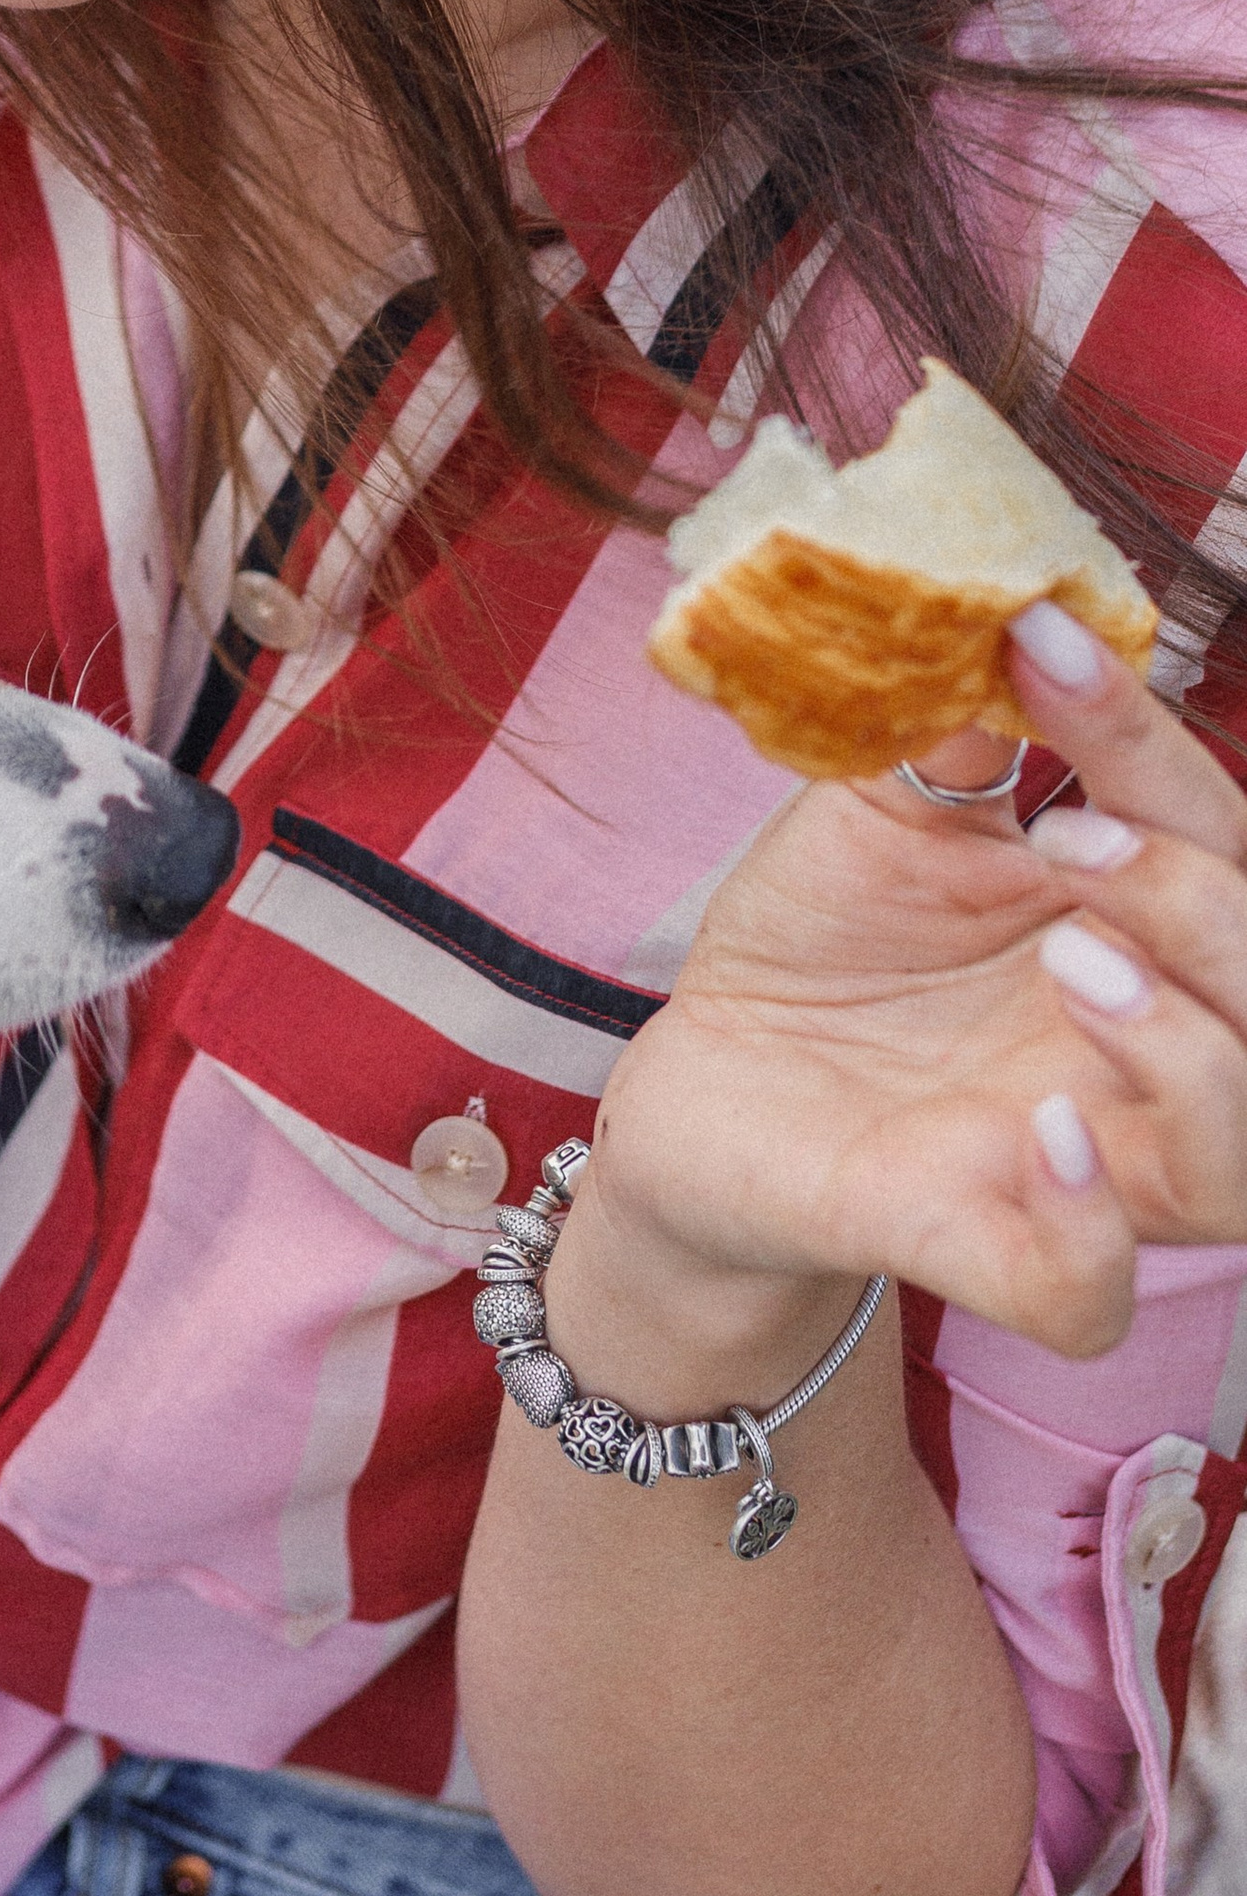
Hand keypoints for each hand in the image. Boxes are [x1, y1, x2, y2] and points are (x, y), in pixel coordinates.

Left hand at [586, 604, 1246, 1358]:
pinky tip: (1039, 1131)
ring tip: (1074, 963)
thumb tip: (1004, 600)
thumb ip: (959, 723)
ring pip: (1238, 1162)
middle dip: (1204, 907)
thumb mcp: (884, 803)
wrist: (702, 1072)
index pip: (1210, 832)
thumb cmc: (825, 935)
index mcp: (1133, 922)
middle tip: (1075, 840)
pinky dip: (1088, 1228)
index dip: (1145, 739)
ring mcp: (1072, 1165)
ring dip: (1190, 1053)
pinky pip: (1090, 1295)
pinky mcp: (977, 1249)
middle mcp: (1136, 1049)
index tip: (1046, 643)